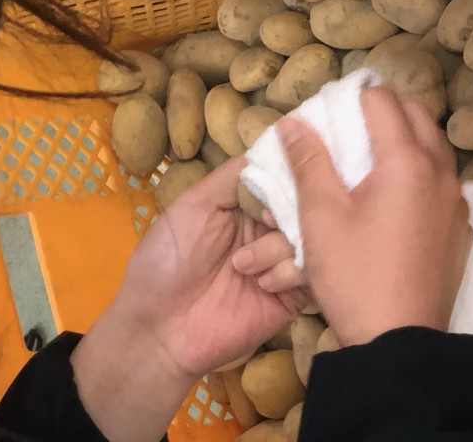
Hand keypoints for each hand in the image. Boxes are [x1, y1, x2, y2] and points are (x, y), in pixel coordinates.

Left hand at [72, 157, 307, 441]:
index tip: (294, 170)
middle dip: (292, 207)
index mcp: (248, 202)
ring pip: (313, 236)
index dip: (293, 170)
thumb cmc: (167, 262)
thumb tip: (277, 141)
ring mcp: (284, 260)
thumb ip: (234, 175)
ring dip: (280, 247)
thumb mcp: (193, 206)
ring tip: (245, 267)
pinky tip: (262, 284)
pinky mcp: (294, 294)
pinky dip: (291, 272)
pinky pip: (313, 272)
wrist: (159, 332)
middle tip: (266, 221)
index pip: (286, 175)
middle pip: (306, 203)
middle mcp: (271, 227)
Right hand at [278, 87, 471, 346]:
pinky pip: (443, 181)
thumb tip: (293, 123)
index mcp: (406, 161)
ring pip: (434, 147)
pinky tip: (393, 198)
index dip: (353, 98)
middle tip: (349, 129)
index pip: (383, 100)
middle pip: (416, 115)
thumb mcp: (320, 218)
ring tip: (369, 161)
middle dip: (384, 111)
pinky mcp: (461, 228)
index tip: (330, 112)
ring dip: (405, 139)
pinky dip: (420, 171)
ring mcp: (457, 201)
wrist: (400, 343)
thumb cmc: (355, 276)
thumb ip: (308, 162)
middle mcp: (441, 172)